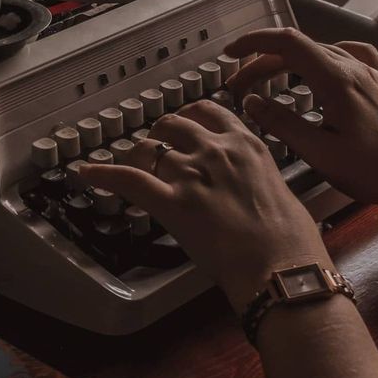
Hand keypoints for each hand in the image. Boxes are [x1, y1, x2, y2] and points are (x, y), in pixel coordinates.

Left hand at [80, 101, 329, 313]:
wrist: (282, 265)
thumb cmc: (290, 239)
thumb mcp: (279, 188)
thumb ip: (255, 175)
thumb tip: (245, 184)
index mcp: (246, 143)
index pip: (208, 111)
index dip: (188, 117)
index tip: (182, 124)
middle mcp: (216, 150)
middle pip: (172, 125)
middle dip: (159, 135)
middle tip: (154, 150)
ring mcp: (191, 174)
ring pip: (148, 150)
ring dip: (138, 158)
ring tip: (132, 167)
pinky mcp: (172, 202)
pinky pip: (128, 179)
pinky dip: (103, 174)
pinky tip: (87, 173)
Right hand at [225, 28, 377, 231]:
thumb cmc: (377, 171)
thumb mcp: (320, 153)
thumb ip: (282, 124)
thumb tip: (252, 102)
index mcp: (337, 81)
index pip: (286, 43)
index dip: (253, 43)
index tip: (231, 54)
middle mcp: (354, 69)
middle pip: (298, 49)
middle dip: (263, 63)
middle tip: (240, 86)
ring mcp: (371, 74)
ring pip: (320, 51)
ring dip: (289, 62)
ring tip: (271, 81)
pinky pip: (350, 56)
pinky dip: (325, 57)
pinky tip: (322, 67)